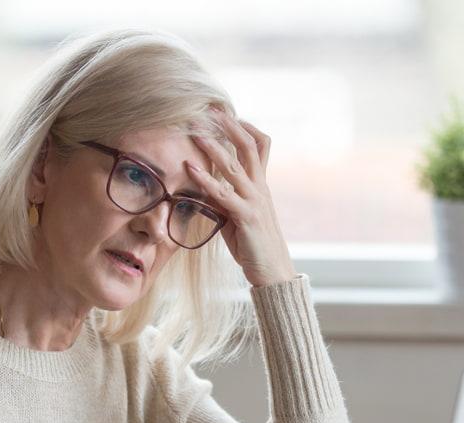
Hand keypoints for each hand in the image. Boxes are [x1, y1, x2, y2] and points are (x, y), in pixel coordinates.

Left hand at [187, 109, 296, 286]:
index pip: (260, 146)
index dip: (246, 127)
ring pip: (234, 166)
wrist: (273, 271)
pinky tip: (190, 169)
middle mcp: (260, 188)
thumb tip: (204, 187)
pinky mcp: (246, 217)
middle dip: (229, 126)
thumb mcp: (236, 217)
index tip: (228, 114)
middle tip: (211, 109)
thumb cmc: (253, 245)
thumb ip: (224, 199)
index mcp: (261, 186)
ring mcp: (255, 201)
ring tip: (195, 132)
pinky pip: (224, 194)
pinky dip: (205, 179)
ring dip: (213, 147)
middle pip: (249, 147)